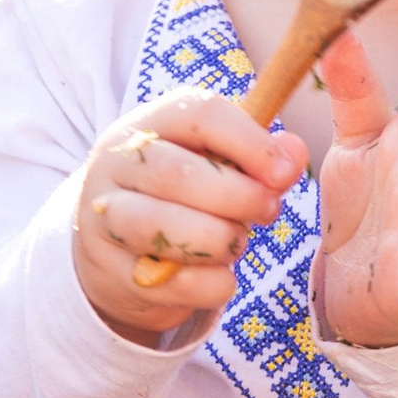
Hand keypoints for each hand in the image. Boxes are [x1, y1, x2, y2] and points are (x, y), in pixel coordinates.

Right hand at [73, 93, 304, 343]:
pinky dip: (209, 283)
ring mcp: (104, 218)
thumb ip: (257, 156)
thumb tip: (293, 152)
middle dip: (238, 197)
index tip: (283, 173)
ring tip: (238, 242)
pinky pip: (168, 280)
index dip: (249, 143)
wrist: (114, 250)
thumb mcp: (212, 163)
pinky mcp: (111, 271)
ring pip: (161, 225)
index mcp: (150, 123)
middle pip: (177, 173)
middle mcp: (116, 163)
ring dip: (219, 239)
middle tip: (268, 211)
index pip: (199, 114)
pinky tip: (222, 278)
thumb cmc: (177, 196)